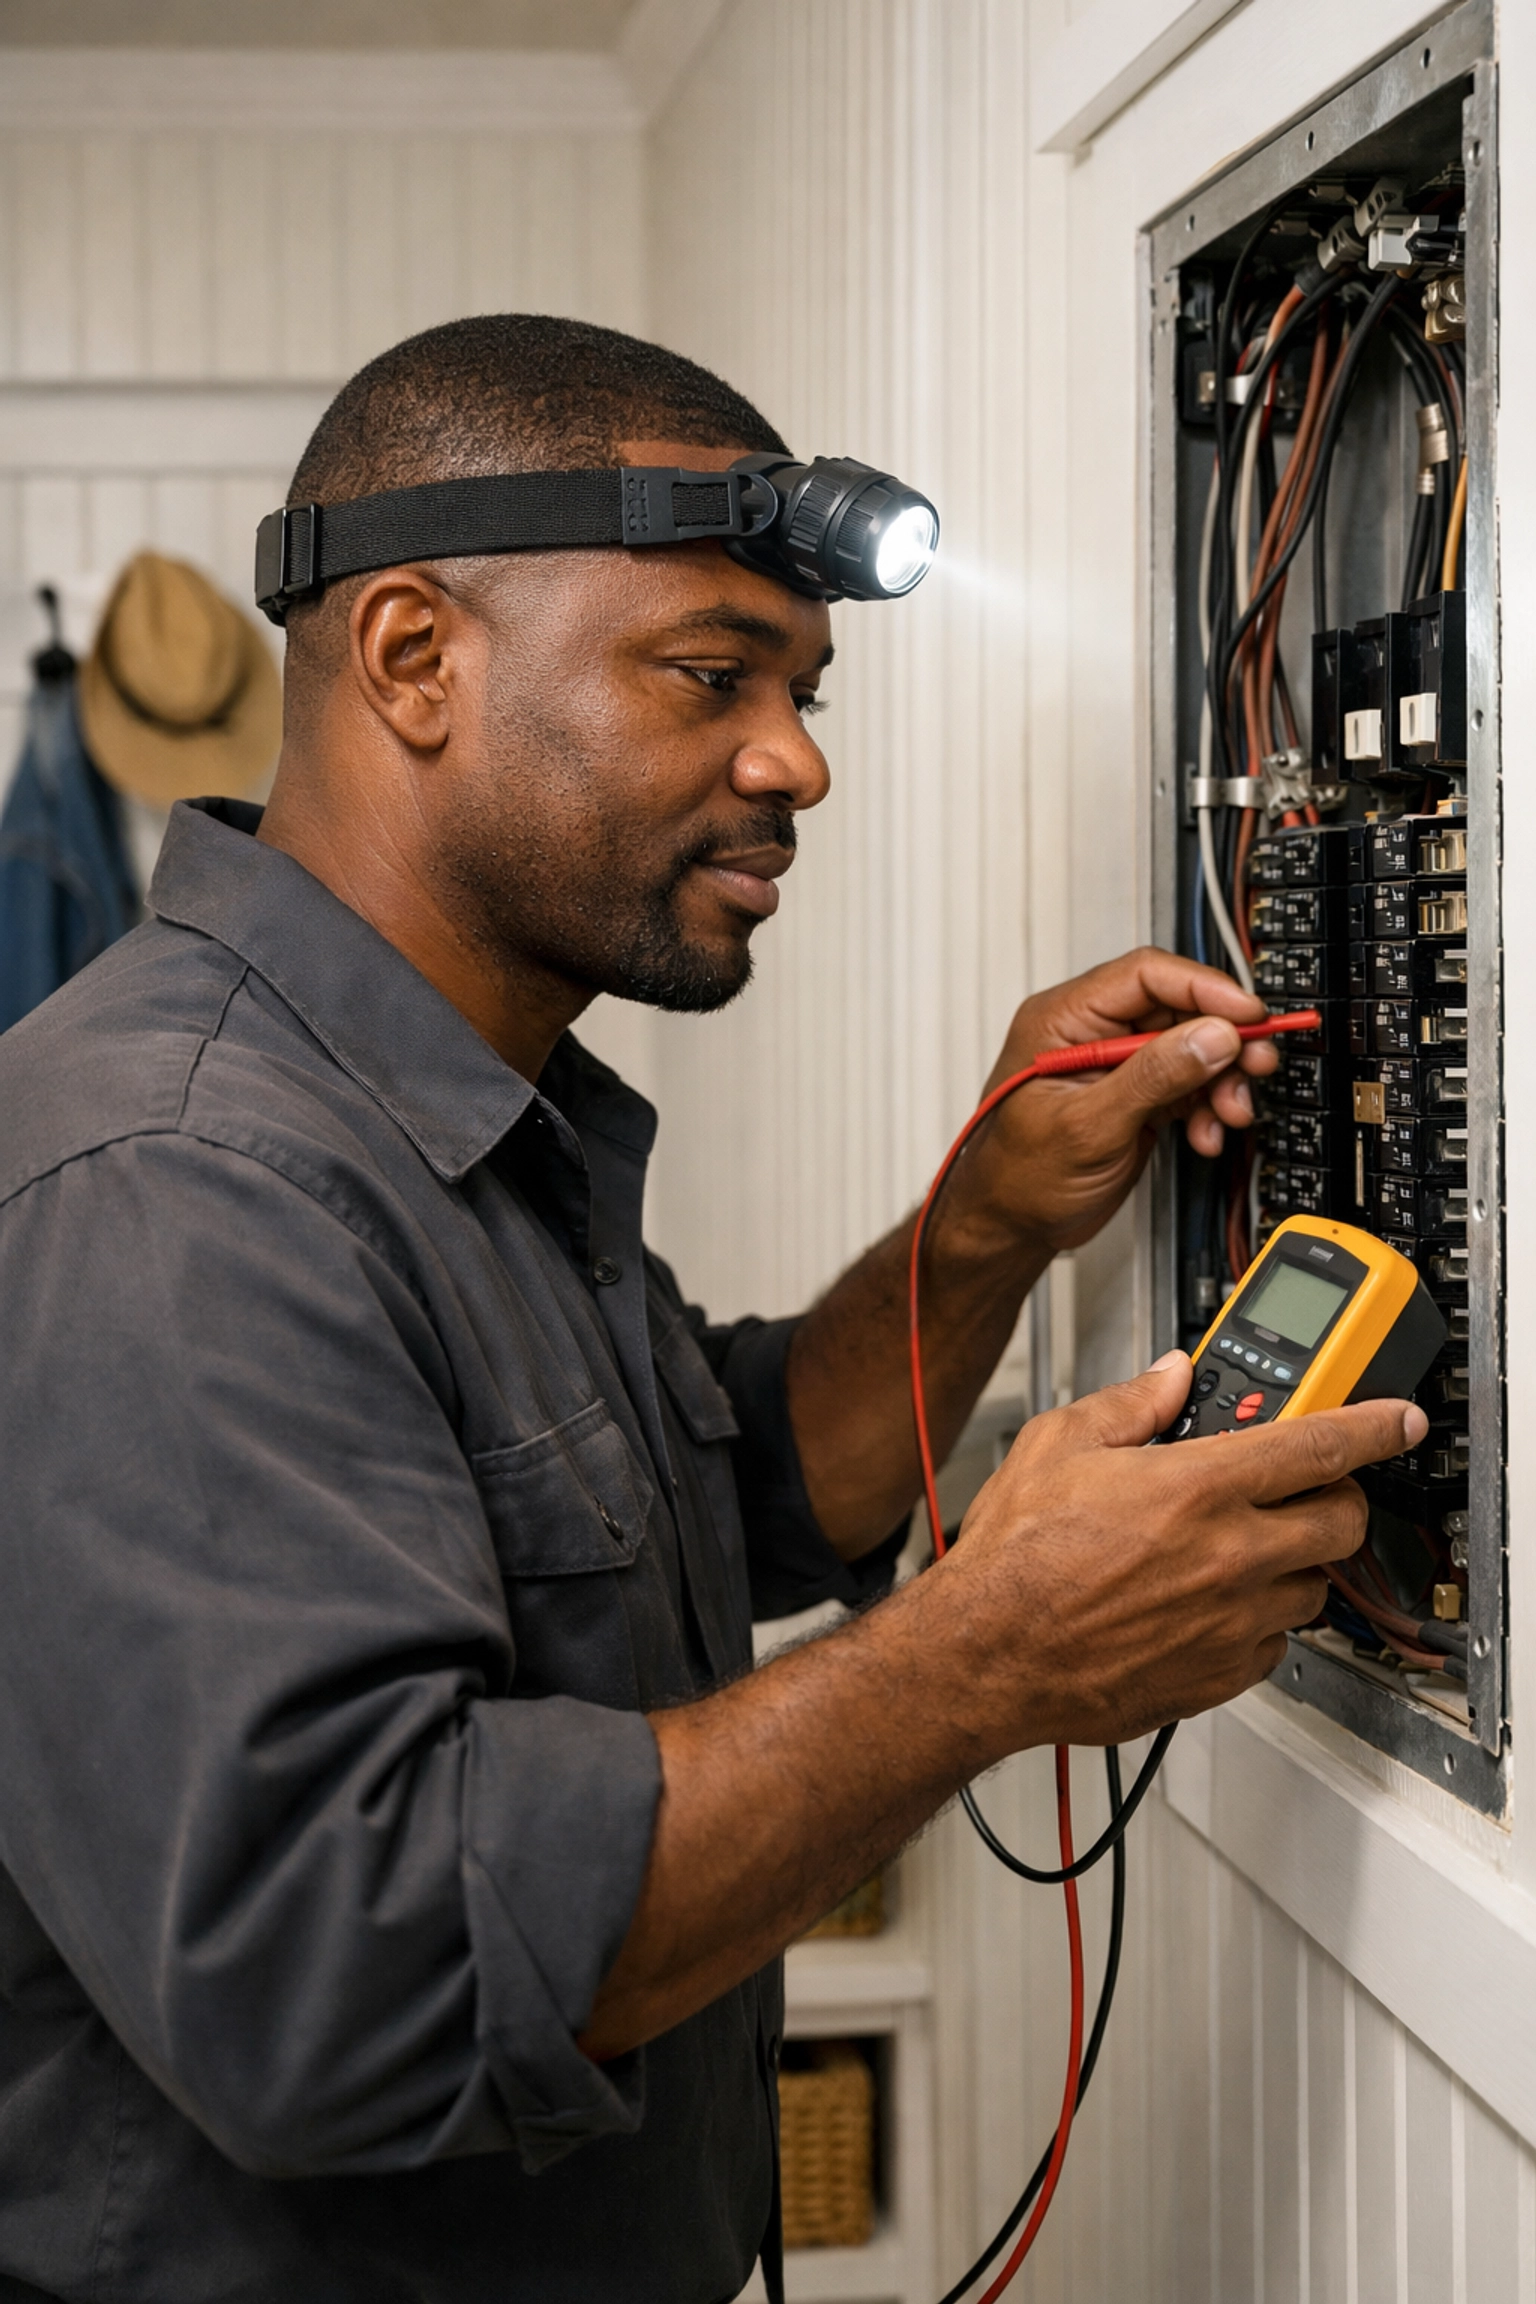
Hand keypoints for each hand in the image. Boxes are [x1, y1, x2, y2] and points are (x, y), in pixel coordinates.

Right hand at [925, 1354, 1426, 1751]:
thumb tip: (1169, 1377)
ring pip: (1313, 1587)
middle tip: (1302, 1489)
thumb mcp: (1058, 1444)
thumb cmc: (1014, 1560)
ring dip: (1293, 1562)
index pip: (1322, 1446)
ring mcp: (1231, 1622)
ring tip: (1239, 1549)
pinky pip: (1274, 1644)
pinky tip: (1211, 1603)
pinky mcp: (1218, 1675)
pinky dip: (1258, 1620)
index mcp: (1199, 1488)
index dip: (1374, 1426)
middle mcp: (1230, 1556)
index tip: (1398, 1420)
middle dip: (1336, 1497)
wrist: (988, 1655)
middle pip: (1343, 1522)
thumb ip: (1130, 1403)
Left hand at [944, 948, 1278, 1256]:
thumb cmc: (1016, 1178)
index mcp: (1063, 1020)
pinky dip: (1207, 1109)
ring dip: (1221, 1080)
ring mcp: (1116, 1068)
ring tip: (1232, 1110)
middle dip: (1222, 1040)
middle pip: (1177, 1010)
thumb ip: (1152, 1078)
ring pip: (1191, 1050)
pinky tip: (1207, 1134)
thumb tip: (1211, 1035)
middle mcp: (1091, 1035)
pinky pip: (1188, 1087)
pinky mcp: (1136, 1099)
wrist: (1009, 1229)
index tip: (1247, 1015)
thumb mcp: (1087, 1125)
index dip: (1203, 988)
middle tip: (1256, 1063)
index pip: (1144, 976)